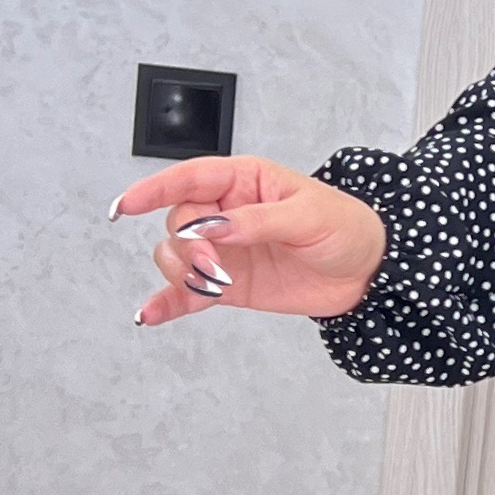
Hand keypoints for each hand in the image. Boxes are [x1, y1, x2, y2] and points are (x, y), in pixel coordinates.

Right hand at [110, 156, 387, 331]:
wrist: (367, 270)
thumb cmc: (345, 227)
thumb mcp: (307, 215)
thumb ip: (255, 220)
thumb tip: (211, 227)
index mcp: (244, 181)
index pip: (189, 179)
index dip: (154, 189)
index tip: (127, 205)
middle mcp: (226, 214)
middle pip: (178, 223)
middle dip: (187, 245)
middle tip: (214, 264)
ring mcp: (225, 251)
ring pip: (176, 257)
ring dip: (182, 272)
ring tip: (214, 284)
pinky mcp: (229, 285)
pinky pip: (188, 294)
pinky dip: (167, 304)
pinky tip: (149, 315)